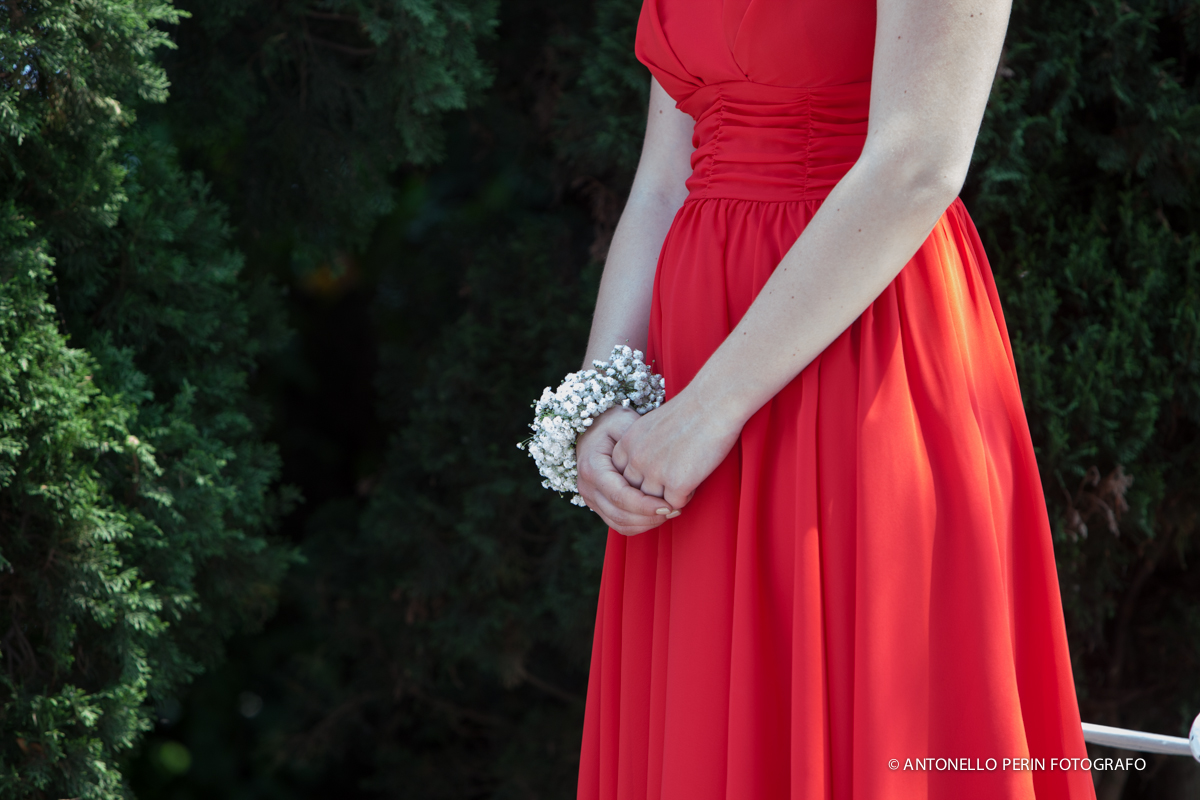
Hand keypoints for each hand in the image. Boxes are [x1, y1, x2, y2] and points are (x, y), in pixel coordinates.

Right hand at [576, 406, 679, 535]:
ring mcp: (591, 499)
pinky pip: (619, 524)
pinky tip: (658, 516)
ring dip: (647, 523)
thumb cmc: (612, 423)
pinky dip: (640, 525)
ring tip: (670, 513)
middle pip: (620, 514)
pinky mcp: (599, 506)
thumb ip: (637, 440)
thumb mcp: (624, 422)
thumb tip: (655, 463)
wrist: (593, 428)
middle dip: (649, 517)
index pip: (620, 496)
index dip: (645, 505)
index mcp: (592, 468)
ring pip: (620, 524)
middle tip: (675, 510)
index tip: (669, 505)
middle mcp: (587, 487)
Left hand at [611, 389, 741, 510]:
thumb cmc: (689, 411)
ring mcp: (654, 472)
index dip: (640, 480)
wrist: (714, 402)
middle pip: (636, 493)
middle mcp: (636, 459)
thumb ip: (642, 448)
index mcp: (627, 443)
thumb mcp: (652, 426)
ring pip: (654, 502)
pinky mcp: (677, 483)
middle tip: (672, 482)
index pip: (622, 478)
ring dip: (669, 495)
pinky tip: (695, 479)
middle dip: (653, 493)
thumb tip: (644, 473)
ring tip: (685, 478)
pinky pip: (675, 504)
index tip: (657, 473)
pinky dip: (687, 496)